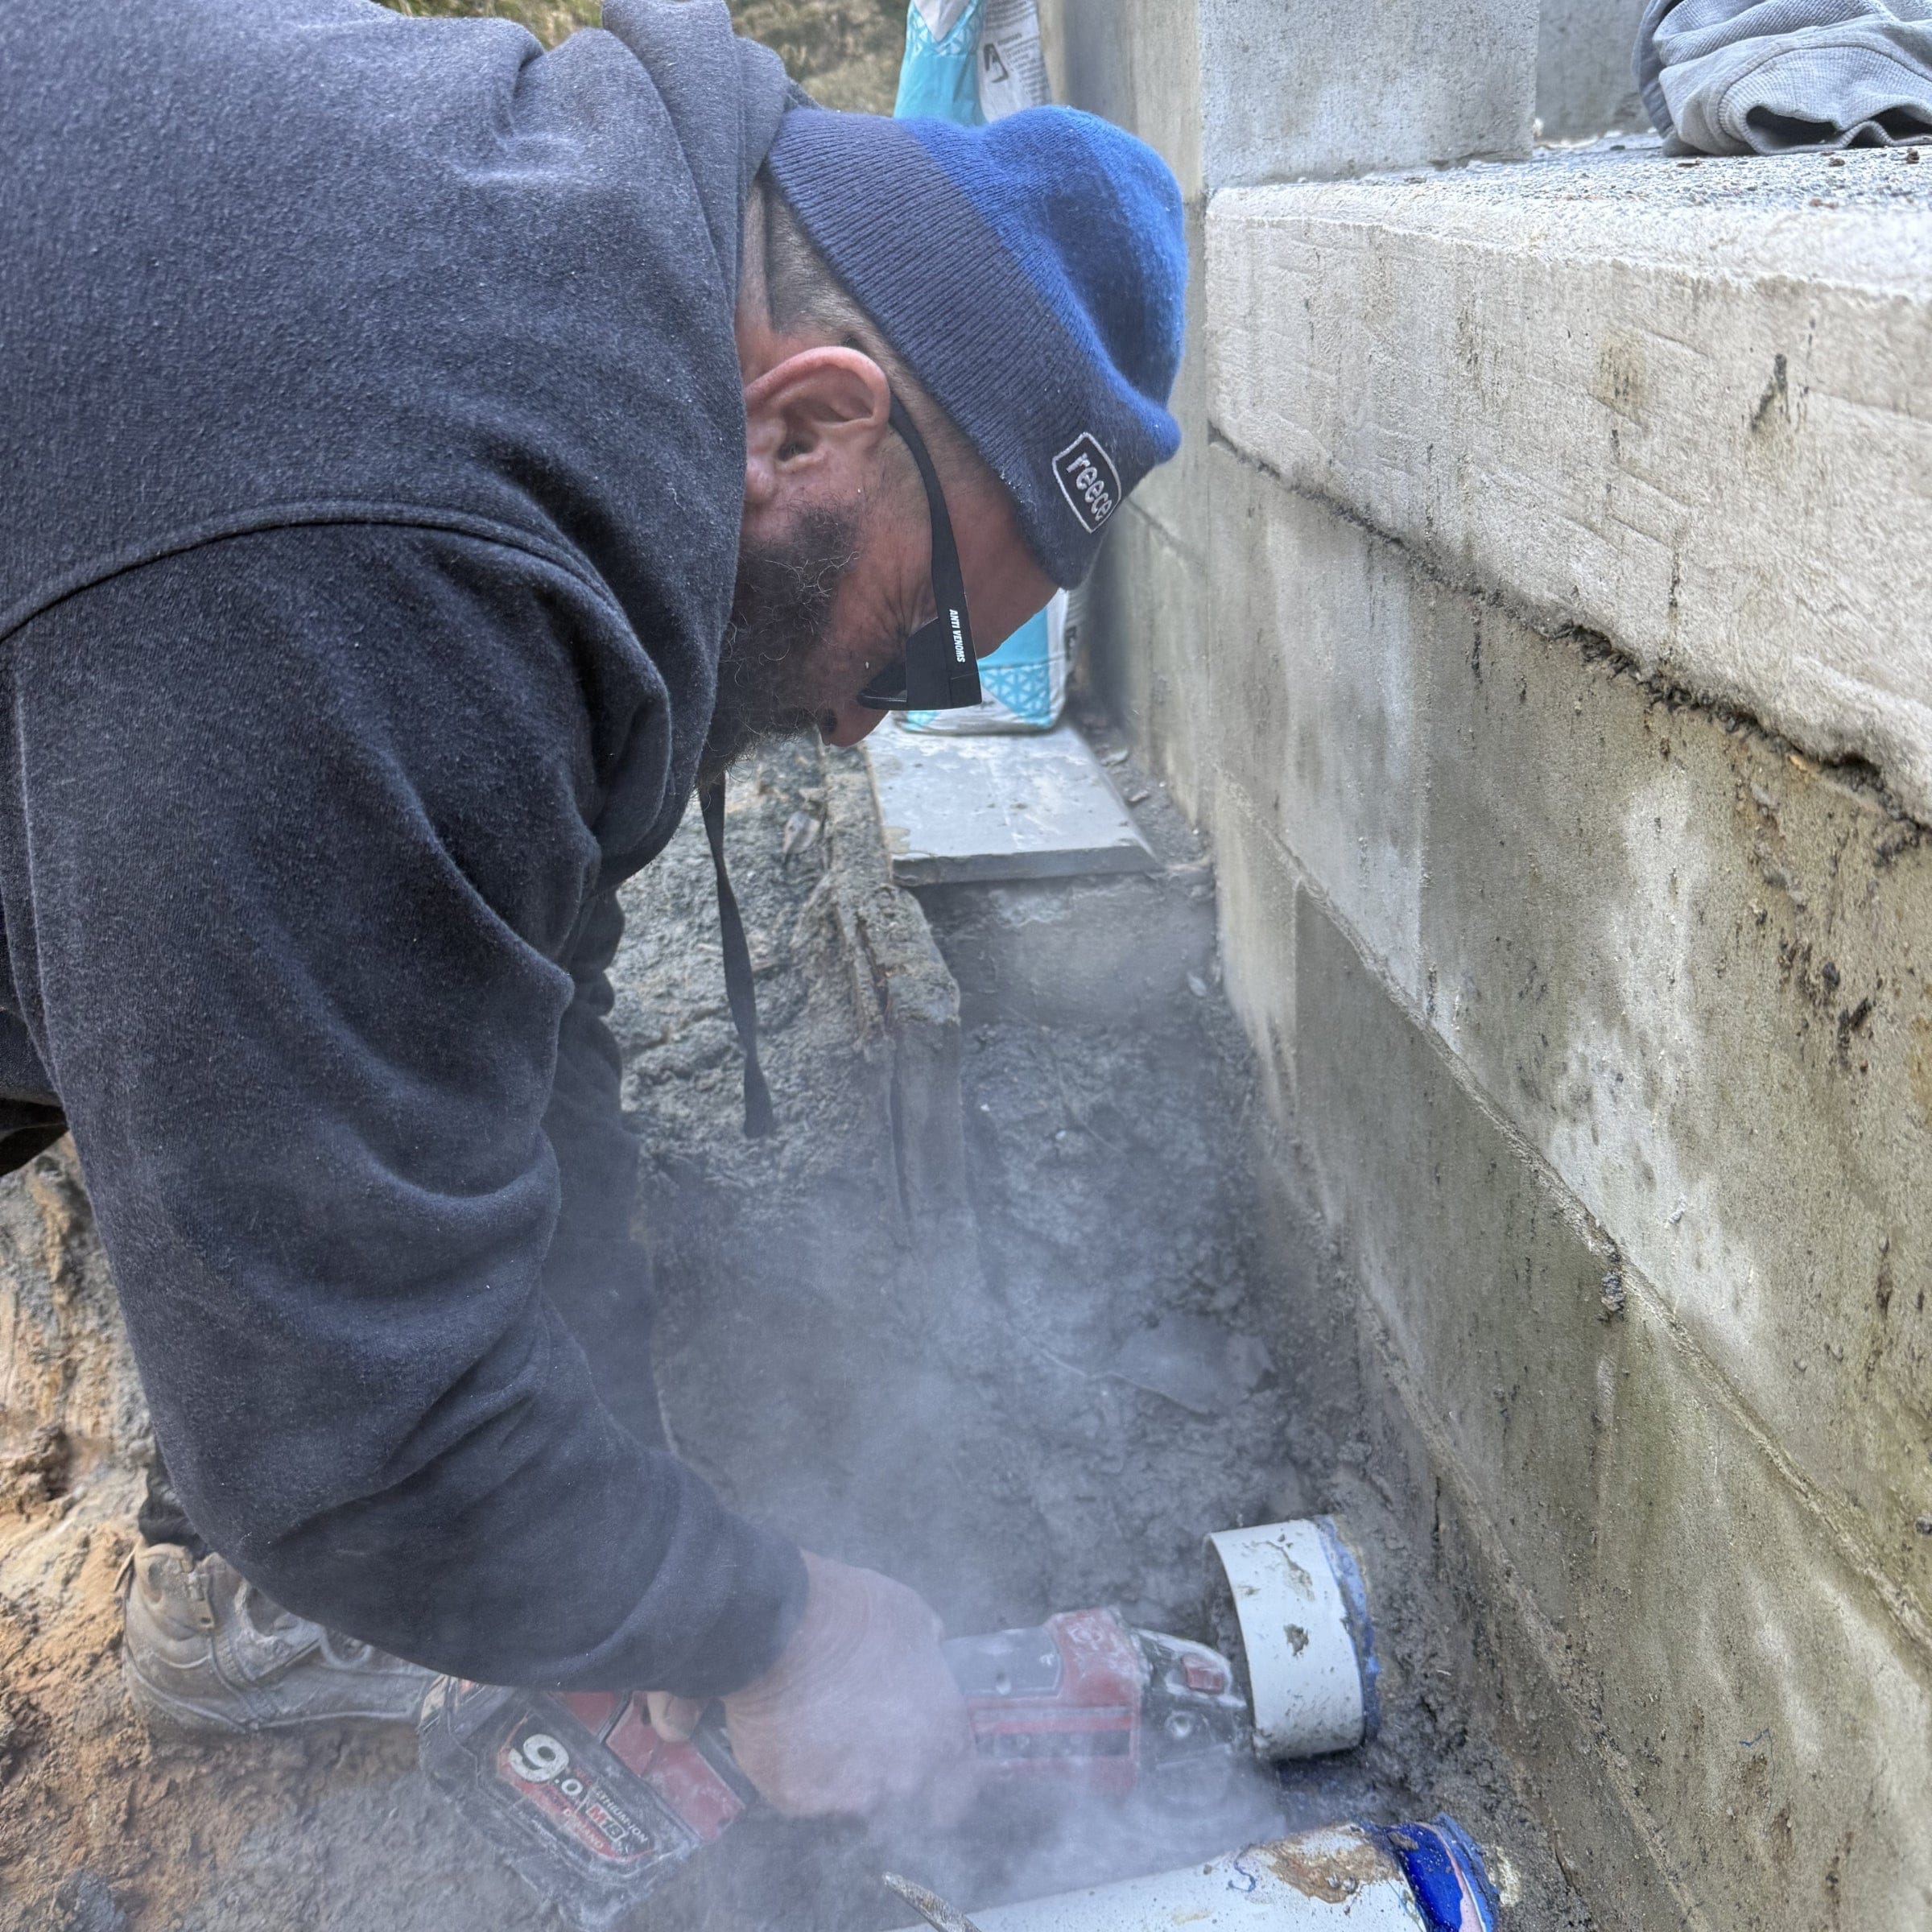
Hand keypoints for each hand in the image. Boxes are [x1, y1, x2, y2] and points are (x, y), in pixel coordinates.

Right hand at [652, 1551, 975, 1822]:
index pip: (961, 1786)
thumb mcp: (911, 1616)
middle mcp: (903, 1775)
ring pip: (855, 1796)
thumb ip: (929, 1652)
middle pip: (904, 1789)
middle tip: (862, 1726)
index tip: (930, 1767)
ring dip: (845, 1772)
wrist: (776, 1625)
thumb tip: (929, 1661)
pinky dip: (800, 1772)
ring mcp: (849, 1794)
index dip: (948, 1780)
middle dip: (890, 1765)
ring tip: (820, 1726)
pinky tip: (789, 1734)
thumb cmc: (851, 1613)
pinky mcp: (797, 1799)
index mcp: (941, 1732)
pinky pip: (807, 1793)